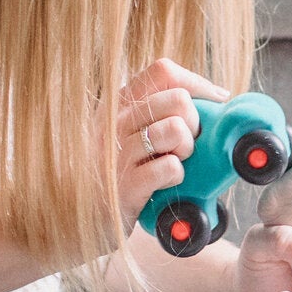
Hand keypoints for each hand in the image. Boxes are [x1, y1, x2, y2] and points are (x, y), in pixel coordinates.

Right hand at [114, 59, 228, 230]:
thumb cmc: (118, 173)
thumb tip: (217, 95)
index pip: (163, 70)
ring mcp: (116, 154)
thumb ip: (157, 111)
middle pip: (178, 99)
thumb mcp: (127, 133)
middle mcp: (114, 122)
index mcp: (118, 104)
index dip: (197, 84)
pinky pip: (169, 167)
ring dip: (185, 150)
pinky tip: (165, 183)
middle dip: (194, 123)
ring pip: (175, 130)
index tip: (212, 103)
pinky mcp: (124, 187)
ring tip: (174, 162)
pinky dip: (176, 176)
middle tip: (183, 146)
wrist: (74, 221)